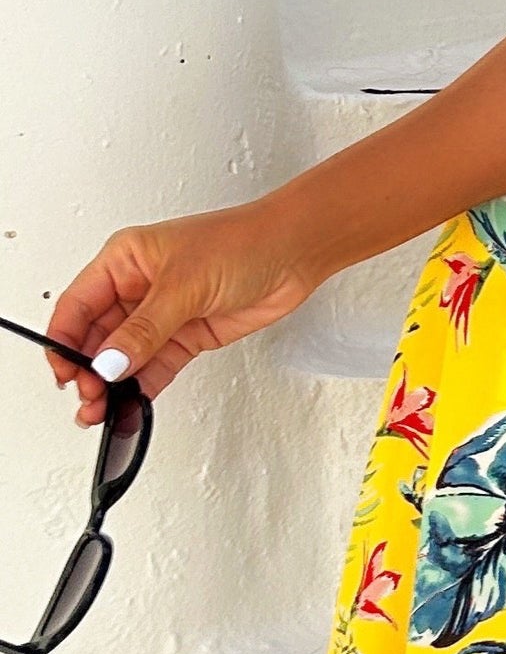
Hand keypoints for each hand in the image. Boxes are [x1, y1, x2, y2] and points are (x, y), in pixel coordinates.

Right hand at [47, 199, 318, 423]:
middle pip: (97, 336)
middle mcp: (138, 288)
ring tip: (102, 410)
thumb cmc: (242, 243)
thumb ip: (144, 329)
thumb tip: (110, 361)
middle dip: (88, 370)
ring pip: (124, 356)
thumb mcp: (182, 285)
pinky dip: (142, 388)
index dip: (64, 340)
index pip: (78, 305)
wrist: (294, 253)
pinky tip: (131, 405)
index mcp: (124, 261)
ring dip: (112, 384)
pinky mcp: (187, 336)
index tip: (65, 371)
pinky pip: (155, 367)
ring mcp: (163, 314)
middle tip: (89, 399)